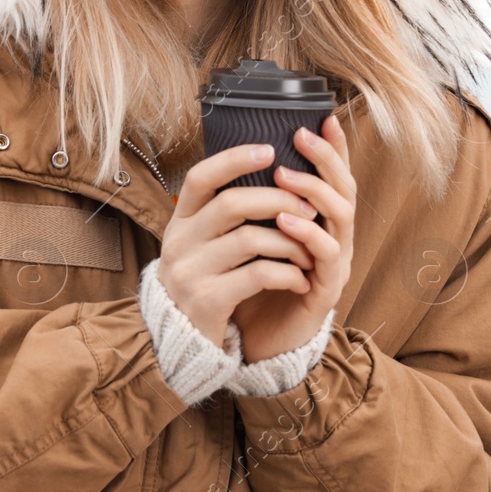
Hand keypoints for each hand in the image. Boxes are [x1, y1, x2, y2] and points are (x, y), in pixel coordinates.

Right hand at [156, 141, 322, 344]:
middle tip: (310, 209)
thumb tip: (268, 166)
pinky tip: (301, 280)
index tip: (271, 150)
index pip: (200, 177)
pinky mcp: (208, 301)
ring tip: (311, 251)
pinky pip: (258, 275)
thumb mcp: (202, 242)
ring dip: (291, 242)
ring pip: (250, 239)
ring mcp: (190, 272)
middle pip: (232, 204)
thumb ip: (224, 212)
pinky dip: (287, 274)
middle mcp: (179, 242)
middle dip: (279, 201)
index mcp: (180, 221)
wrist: (181, 340)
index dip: (234, 159)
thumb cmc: (205, 280)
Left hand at [232, 114, 354, 362]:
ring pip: (341, 217)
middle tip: (301, 135)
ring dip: (314, 191)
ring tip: (285, 175)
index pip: (334, 176)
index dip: (334, 147)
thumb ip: (257, 201)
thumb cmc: (255, 281)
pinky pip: (327, 256)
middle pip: (345, 189)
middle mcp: (335, 237)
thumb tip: (236, 154)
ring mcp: (335, 263)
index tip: (323, 116)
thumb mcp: (254, 234)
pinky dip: (308, 235)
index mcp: (320, 221)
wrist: (257, 340)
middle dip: (326, 158)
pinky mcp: (326, 290)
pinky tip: (285, 221)